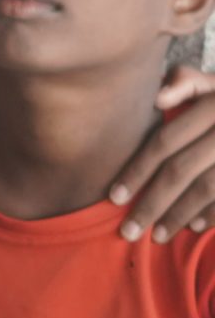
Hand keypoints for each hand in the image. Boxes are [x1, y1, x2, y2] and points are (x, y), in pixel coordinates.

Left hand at [109, 71, 214, 242]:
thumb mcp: (213, 82)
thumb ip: (185, 82)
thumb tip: (157, 98)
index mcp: (213, 105)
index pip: (164, 142)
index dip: (136, 170)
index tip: (113, 197)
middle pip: (180, 171)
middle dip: (151, 203)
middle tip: (128, 230)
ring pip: (206, 188)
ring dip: (179, 215)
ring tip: (157, 235)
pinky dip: (212, 215)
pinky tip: (194, 227)